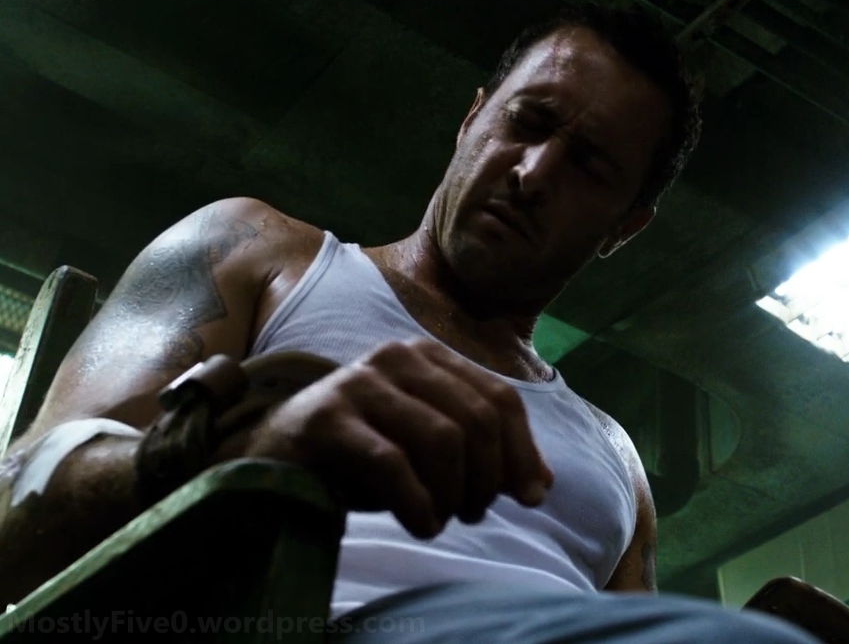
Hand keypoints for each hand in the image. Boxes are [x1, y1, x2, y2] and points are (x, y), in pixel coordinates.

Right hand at [237, 338, 553, 537]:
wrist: (274, 455)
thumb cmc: (362, 452)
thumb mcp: (428, 444)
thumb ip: (484, 454)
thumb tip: (542, 486)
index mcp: (428, 356)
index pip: (501, 399)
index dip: (523, 452)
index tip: (531, 498)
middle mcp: (396, 358)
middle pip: (476, 420)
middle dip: (488, 478)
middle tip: (472, 513)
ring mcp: (358, 383)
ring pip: (442, 439)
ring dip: (453, 494)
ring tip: (442, 518)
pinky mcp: (326, 419)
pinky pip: (392, 463)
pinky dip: (418, 503)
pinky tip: (421, 524)